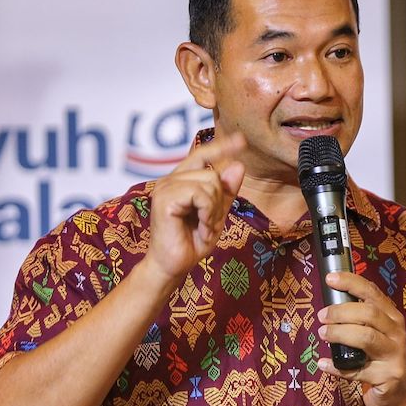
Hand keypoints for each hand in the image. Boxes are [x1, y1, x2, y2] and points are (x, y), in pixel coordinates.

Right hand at [143, 132, 246, 284]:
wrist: (174, 266)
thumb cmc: (192, 241)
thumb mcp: (217, 214)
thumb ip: (227, 192)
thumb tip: (238, 165)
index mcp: (181, 180)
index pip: (203, 154)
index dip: (222, 147)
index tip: (241, 139)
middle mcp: (171, 179)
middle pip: (212, 173)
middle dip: (220, 201)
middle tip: (210, 223)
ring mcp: (165, 187)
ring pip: (209, 182)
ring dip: (214, 210)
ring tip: (205, 227)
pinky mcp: (164, 198)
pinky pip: (200, 194)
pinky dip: (207, 213)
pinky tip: (201, 228)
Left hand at [317, 271, 405, 405]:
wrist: (397, 393)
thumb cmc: (379, 357)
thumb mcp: (375, 334)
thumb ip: (358, 319)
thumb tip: (327, 305)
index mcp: (392, 317)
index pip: (373, 293)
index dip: (351, 283)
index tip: (330, 279)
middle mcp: (397, 333)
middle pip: (369, 314)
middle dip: (341, 312)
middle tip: (321, 316)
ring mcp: (394, 355)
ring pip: (366, 338)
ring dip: (340, 334)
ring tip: (323, 334)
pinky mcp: (387, 376)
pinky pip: (357, 370)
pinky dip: (336, 367)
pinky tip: (323, 363)